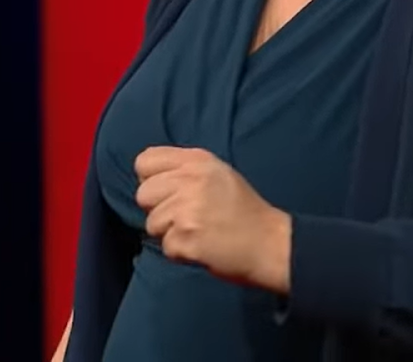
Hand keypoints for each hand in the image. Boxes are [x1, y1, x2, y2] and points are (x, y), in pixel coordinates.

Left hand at [134, 146, 292, 293]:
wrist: (269, 243)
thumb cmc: (241, 209)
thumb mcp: (216, 173)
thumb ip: (183, 169)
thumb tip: (148, 177)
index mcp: (196, 160)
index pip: (145, 161)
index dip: (151, 179)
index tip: (168, 192)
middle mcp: (189, 180)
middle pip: (143, 194)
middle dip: (158, 209)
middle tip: (185, 217)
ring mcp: (187, 209)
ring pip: (151, 224)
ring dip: (170, 233)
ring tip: (198, 231)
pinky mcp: (186, 238)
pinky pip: (166, 247)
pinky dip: (181, 252)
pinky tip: (202, 246)